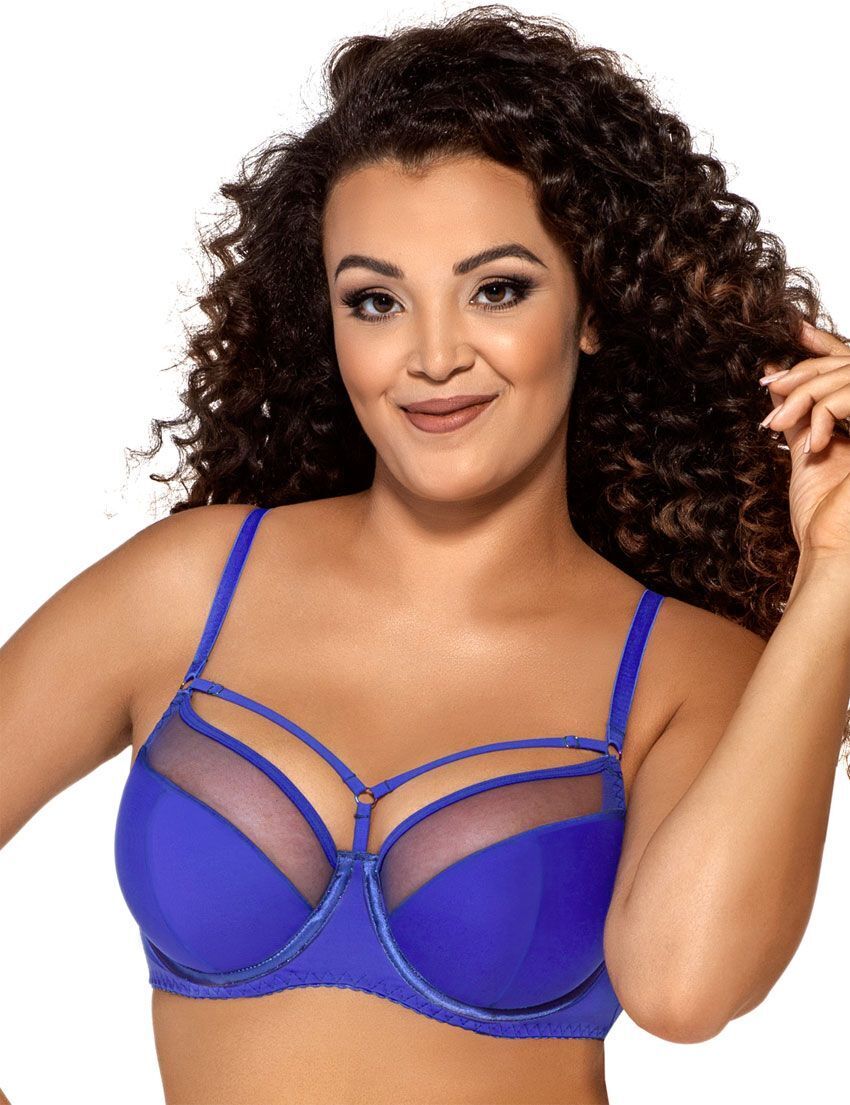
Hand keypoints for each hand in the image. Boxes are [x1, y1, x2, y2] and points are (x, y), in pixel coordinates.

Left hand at [759, 317, 849, 561]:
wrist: (835, 555)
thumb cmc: (826, 517)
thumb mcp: (809, 452)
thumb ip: (799, 416)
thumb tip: (775, 381)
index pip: (849, 365)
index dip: (822, 347)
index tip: (790, 332)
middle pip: (849, 364)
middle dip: (804, 370)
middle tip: (768, 384)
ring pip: (849, 376)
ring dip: (806, 394)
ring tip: (775, 423)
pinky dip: (823, 410)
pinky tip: (805, 439)